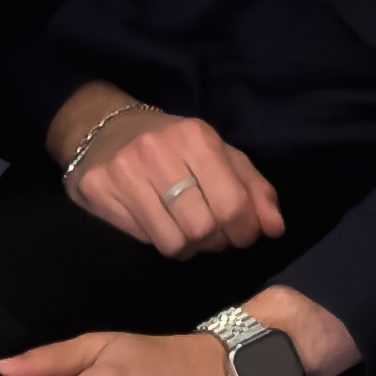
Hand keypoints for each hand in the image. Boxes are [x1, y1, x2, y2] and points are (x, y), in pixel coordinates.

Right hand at [56, 99, 287, 256]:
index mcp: (195, 137)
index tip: (242, 234)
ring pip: (174, 243)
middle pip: (203, 228)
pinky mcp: (100, 191)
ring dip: (188, 246)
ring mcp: (124, 172)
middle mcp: (158, 151)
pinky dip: (160, 241)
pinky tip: (159, 224)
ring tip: (186, 230)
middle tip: (212, 233)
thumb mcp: (220, 155)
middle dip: (215, 240)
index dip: (244, 230)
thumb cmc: (173, 146)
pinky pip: (145, 241)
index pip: (233, 204)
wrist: (105, 129)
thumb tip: (275, 228)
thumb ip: (254, 189)